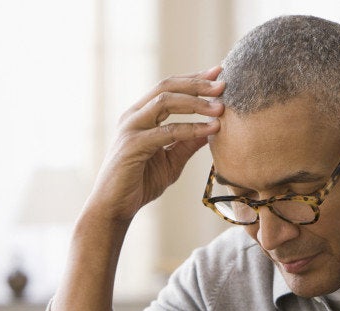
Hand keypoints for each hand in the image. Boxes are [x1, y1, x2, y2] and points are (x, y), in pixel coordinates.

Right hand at [87, 66, 224, 221]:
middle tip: (223, 84)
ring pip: (165, 101)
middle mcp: (134, 116)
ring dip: (196, 102)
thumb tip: (214, 127)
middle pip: (167, 86)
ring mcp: (131, 128)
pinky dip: (191, 128)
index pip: (170, 87)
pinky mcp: (133, 145)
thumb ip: (189, 142)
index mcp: (142, 115)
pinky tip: (211, 129)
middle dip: (197, 83)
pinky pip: (167, 131)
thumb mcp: (172, 160)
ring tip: (220, 107)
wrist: (116, 208)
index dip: (195, 78)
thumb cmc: (141, 183)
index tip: (219, 73)